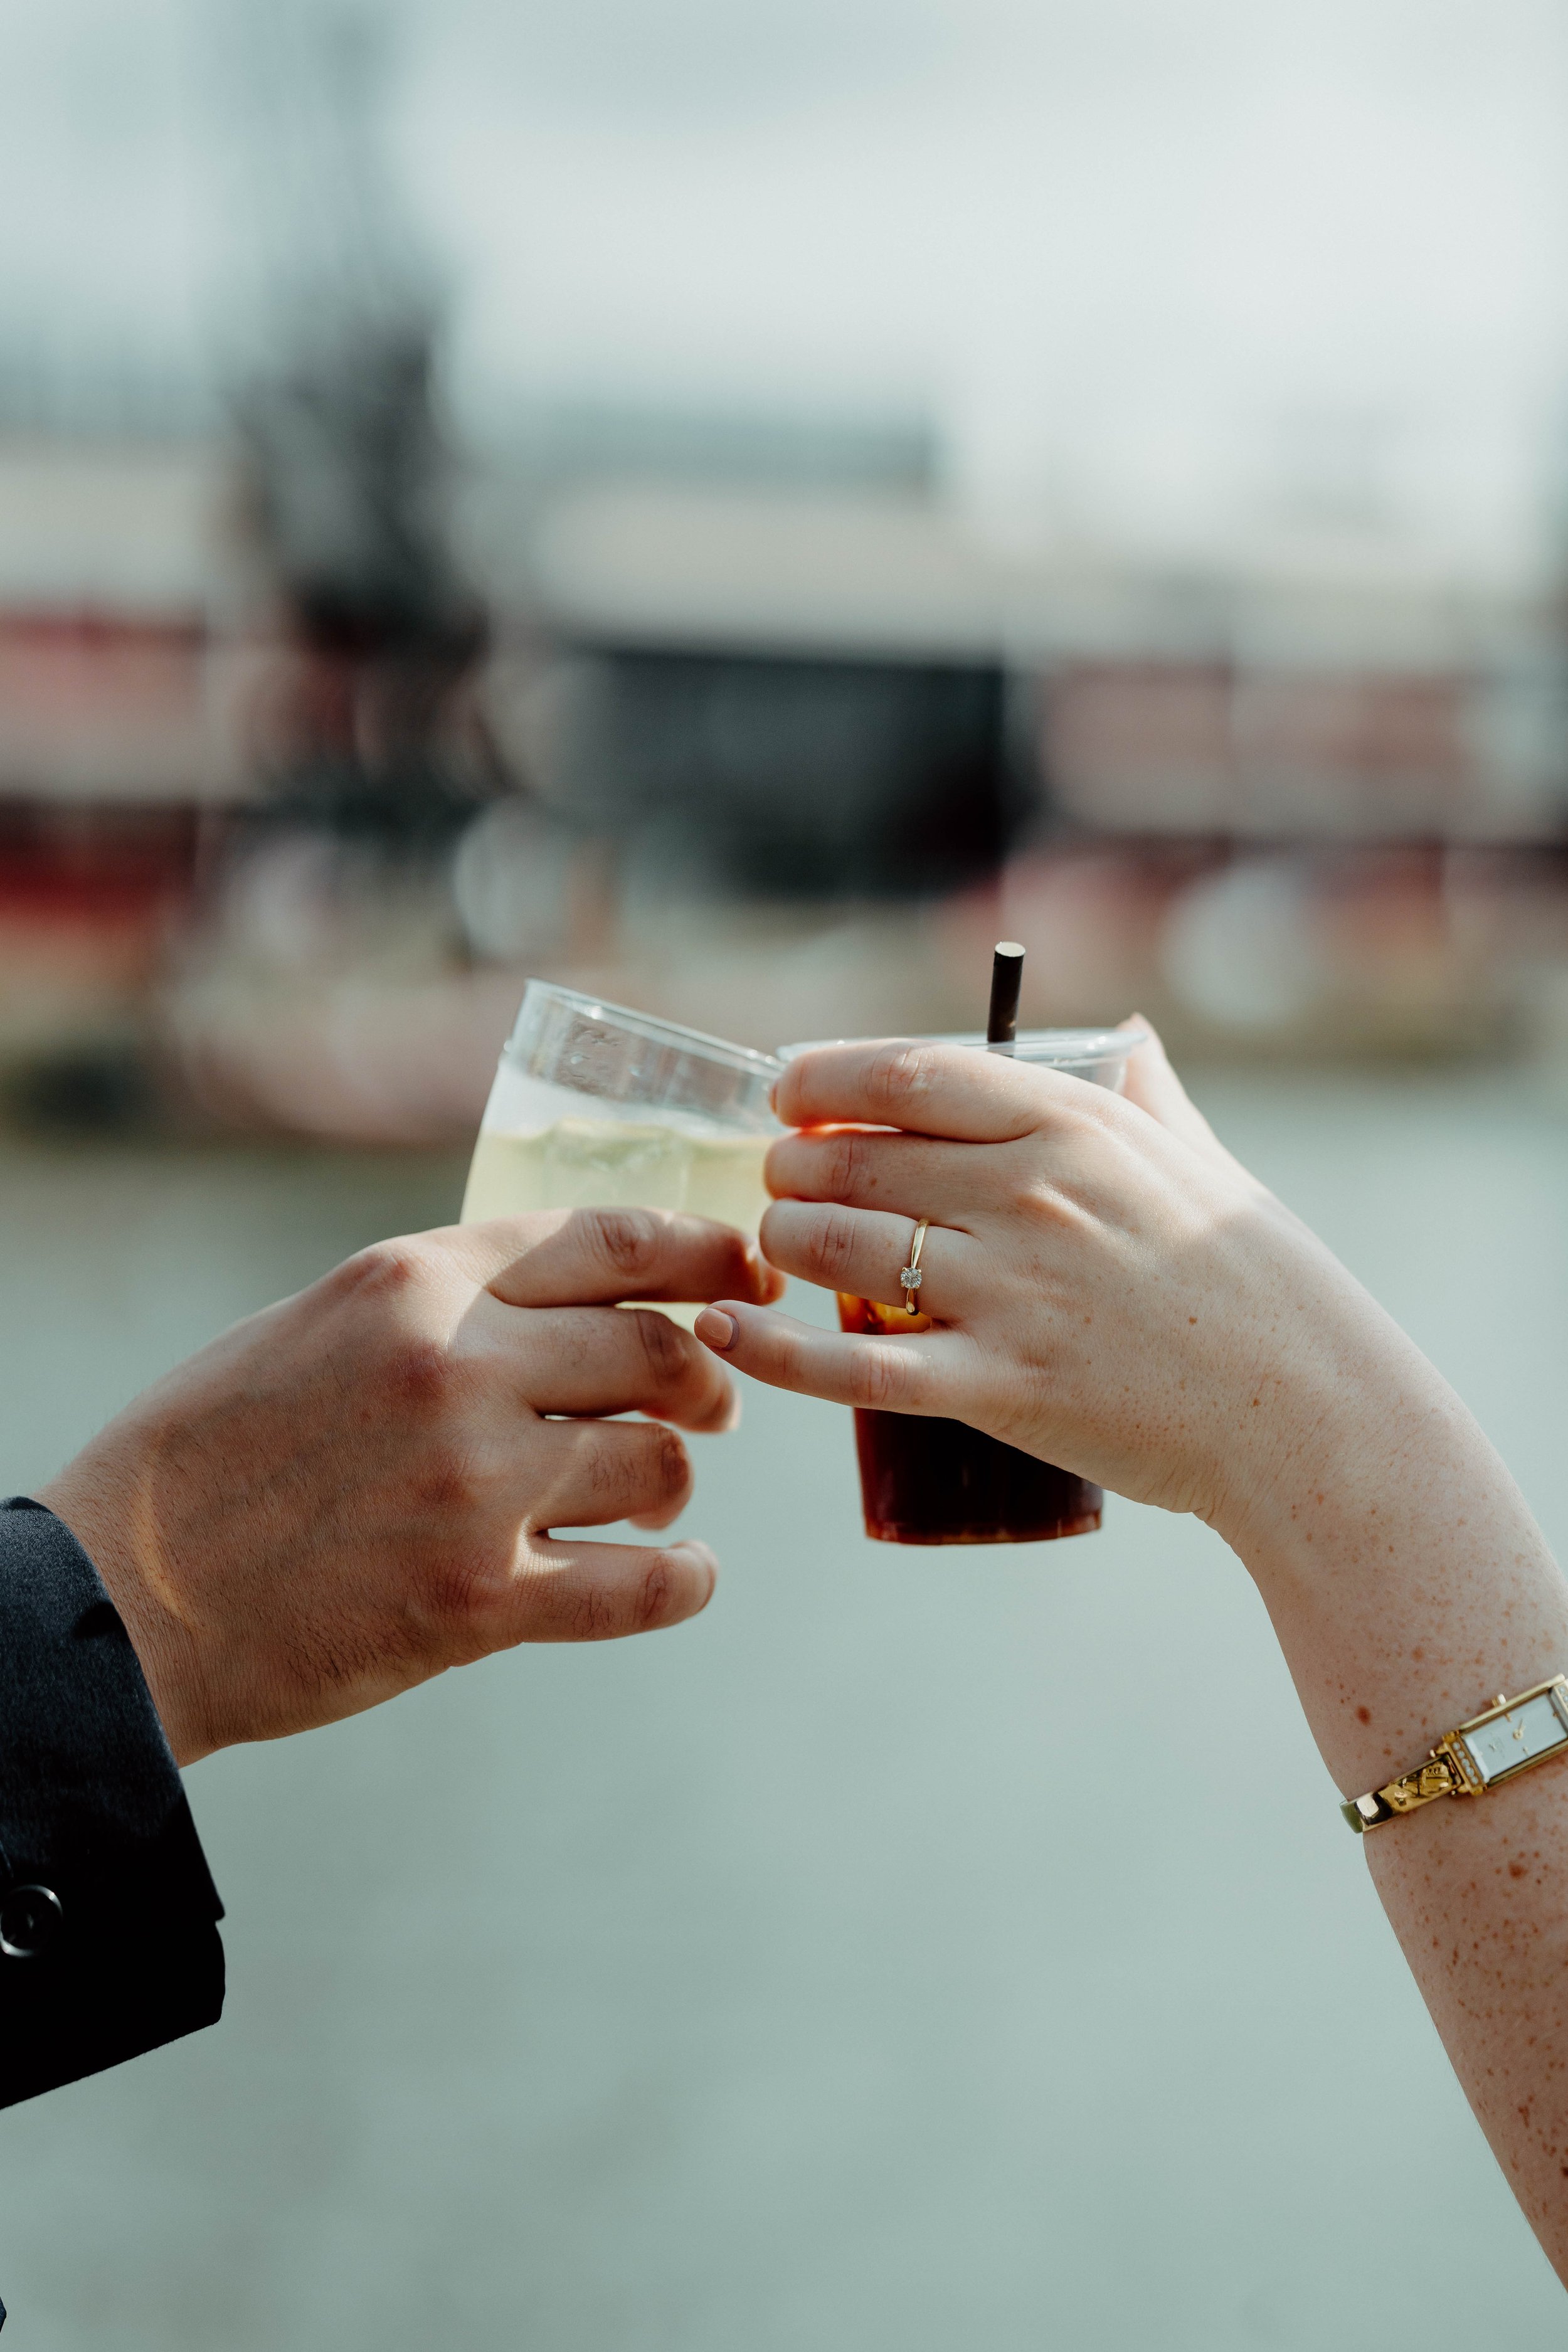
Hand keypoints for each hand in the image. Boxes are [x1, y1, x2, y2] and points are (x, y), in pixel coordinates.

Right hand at [41, 1209, 779, 1764]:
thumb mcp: (322, 1322)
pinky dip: (683, 1580)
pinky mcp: (479, 1601)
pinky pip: (639, 1586)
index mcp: (416, 1279)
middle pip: (657, 1347)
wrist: (122, 1591)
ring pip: (657, 1461)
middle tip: (712, 1404)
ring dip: (674, 1479)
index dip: (707, 1255)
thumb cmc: (214, 1449)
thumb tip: (581, 1298)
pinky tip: (686, 1573)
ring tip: (653, 1494)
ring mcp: (474, 1486)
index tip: (747, 1276)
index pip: (615, 1239)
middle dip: (707, 1376)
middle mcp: (457, 1366)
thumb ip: (449, 1300)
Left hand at [694, 1024, 1410, 1547]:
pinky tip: (725, 1334)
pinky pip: (854, 1364)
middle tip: (780, 1180)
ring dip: (781, 1244)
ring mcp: (1011, 1292)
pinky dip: (774, 1351)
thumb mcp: (1197, 1157)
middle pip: (853, 1161)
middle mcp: (1031, 1195)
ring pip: (837, 1249)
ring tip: (776, 1249)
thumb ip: (1144, 1090)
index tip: (787, 1087)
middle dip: (791, 1166)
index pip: (910, 1075)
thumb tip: (1122, 1031)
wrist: (1304, 1409)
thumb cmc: (1252, 1279)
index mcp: (1073, 1125)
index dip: (824, 1076)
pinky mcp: (999, 1386)